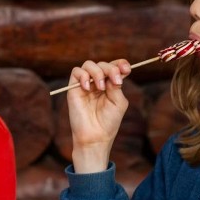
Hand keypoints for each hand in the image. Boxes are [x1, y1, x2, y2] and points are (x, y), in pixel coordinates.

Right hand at [66, 59, 130, 173]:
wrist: (95, 136)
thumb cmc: (108, 121)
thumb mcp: (119, 102)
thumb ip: (115, 85)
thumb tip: (109, 75)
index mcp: (110, 85)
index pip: (114, 66)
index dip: (120, 64)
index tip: (126, 70)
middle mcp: (98, 82)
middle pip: (103, 64)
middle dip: (111, 69)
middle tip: (116, 82)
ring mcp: (85, 85)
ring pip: (88, 64)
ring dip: (98, 72)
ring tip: (101, 87)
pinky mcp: (74, 89)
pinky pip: (76, 72)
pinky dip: (83, 76)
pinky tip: (88, 88)